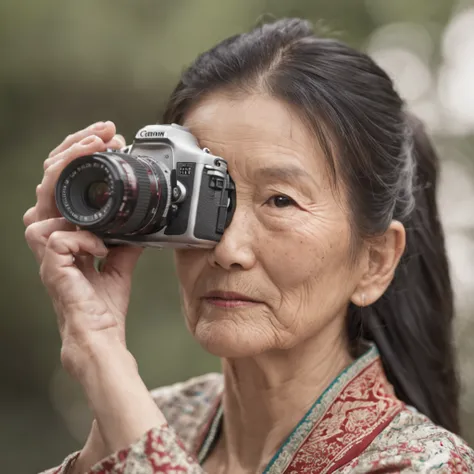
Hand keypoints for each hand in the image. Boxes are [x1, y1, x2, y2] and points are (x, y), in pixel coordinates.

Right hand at [24, 121, 142, 380]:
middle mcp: (51, 231)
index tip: (111, 140)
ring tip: (95, 148)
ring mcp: (46, 247)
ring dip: (69, 166)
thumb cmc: (103, 299)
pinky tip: (103, 246)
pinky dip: (86, 238)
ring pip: (44, 194)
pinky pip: (61, 237)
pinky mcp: (50, 263)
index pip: (64, 179)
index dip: (82, 156)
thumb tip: (144, 217)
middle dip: (75, 147)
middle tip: (104, 132)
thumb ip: (126, 235)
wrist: (100, 331)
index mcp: (66, 226)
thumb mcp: (122, 258)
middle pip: (50, 176)